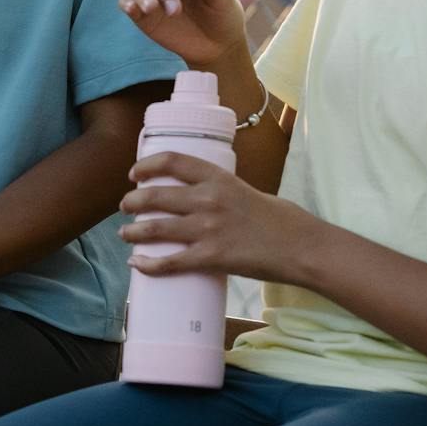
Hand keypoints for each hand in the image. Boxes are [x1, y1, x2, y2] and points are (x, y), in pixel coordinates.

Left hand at [119, 152, 318, 283]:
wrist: (301, 247)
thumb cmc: (281, 220)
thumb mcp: (248, 191)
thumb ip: (222, 192)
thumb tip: (202, 198)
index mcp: (219, 177)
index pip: (172, 160)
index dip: (146, 165)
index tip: (134, 174)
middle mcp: (208, 199)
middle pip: (154, 195)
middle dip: (132, 201)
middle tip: (125, 207)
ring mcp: (208, 229)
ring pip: (155, 228)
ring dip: (133, 232)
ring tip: (125, 235)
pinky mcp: (211, 257)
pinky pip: (170, 262)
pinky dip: (148, 265)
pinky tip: (137, 264)